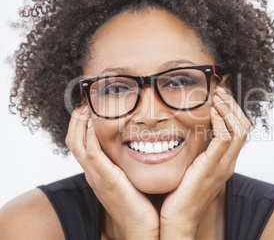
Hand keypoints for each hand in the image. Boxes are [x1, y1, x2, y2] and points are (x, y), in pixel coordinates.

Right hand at [65, 106, 158, 239]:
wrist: (142, 230)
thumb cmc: (142, 205)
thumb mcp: (133, 179)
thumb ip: (132, 162)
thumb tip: (147, 144)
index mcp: (99, 172)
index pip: (83, 142)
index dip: (83, 123)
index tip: (92, 105)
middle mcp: (94, 173)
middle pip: (74, 139)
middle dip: (78, 117)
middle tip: (86, 100)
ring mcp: (97, 177)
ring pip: (77, 142)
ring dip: (81, 121)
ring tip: (87, 104)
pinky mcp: (105, 180)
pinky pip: (91, 153)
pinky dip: (90, 135)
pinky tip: (97, 121)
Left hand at [159, 87, 250, 238]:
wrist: (178, 220)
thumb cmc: (180, 195)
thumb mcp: (190, 169)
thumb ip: (195, 153)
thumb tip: (187, 135)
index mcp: (225, 163)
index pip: (239, 131)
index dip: (233, 112)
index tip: (220, 98)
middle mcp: (228, 163)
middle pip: (244, 128)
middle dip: (233, 106)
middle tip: (220, 92)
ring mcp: (223, 166)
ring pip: (239, 130)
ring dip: (229, 110)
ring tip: (217, 97)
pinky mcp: (212, 168)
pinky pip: (224, 139)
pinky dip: (221, 122)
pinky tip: (212, 111)